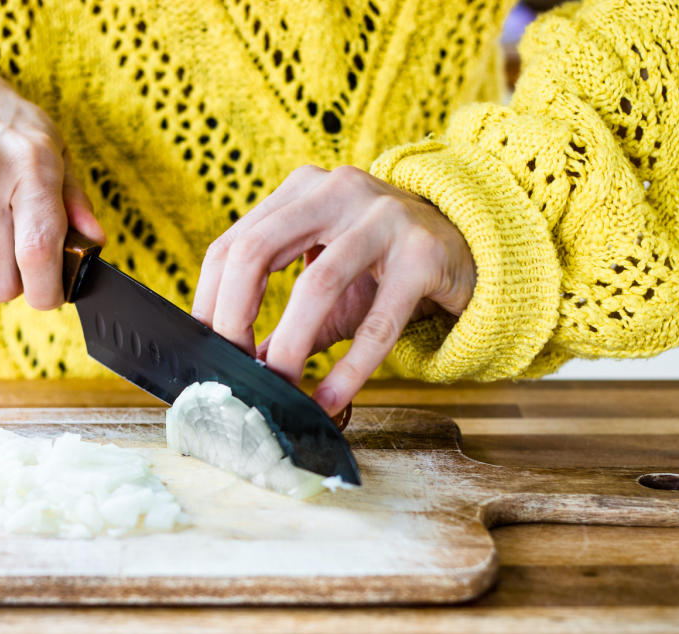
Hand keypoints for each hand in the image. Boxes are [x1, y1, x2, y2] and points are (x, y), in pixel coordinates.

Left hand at [192, 165, 475, 415]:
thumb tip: (235, 365)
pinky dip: (349, 369)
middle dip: (236, 318)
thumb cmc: (385, 268)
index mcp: (302, 192)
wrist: (470, 251)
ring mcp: (384, 217)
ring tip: (280, 385)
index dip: (210, 300)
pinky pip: (378, 323)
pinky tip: (330, 398)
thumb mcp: (326, 280)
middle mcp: (337, 192)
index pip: (234, 243)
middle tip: (235, 367)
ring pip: (316, 285)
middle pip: (257, 252)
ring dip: (290, 346)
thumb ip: (279, 315)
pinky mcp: (424, 255)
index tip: (208, 349)